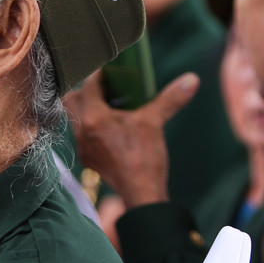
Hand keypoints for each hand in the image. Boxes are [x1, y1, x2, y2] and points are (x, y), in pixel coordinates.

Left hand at [64, 70, 198, 207]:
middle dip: (84, 90)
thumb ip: (170, 99)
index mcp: (93, 118)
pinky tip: (109, 126)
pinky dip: (91, 126)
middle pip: (71, 101)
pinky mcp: (89, 159)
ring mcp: (83, 147)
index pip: (88, 86)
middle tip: (102, 85)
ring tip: (106, 103)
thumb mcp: (155, 122)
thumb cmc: (144, 158)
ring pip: (75, 120)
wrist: (141, 193)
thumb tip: (191, 80)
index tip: (109, 69)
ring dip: (86, 109)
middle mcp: (82, 132)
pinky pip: (82, 136)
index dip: (98, 74)